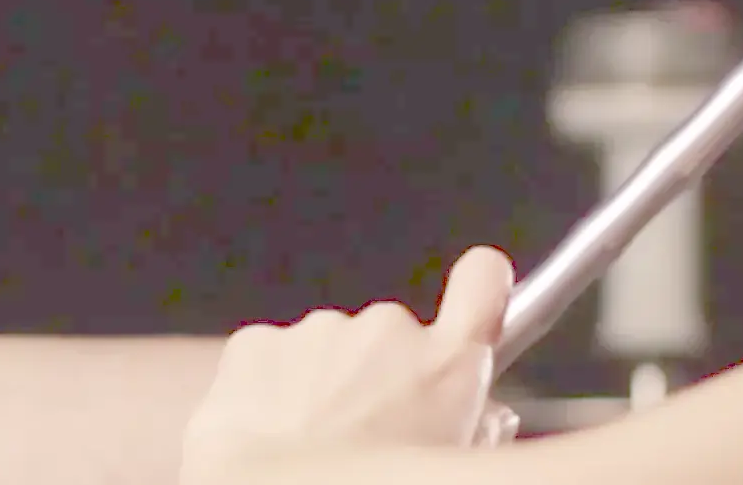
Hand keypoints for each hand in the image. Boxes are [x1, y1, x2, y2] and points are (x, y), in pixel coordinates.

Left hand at [180, 246, 517, 482]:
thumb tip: (481, 413)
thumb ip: (474, 423)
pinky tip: (273, 431)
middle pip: (392, 335)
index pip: (483, 281)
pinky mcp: (260, 341)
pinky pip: (275, 359)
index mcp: (444, 366)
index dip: (482, 284)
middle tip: (366, 427)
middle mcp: (386, 331)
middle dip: (380, 372)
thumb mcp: (450, 462)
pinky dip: (272, 388)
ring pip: (330, 350)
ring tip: (314, 439)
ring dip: (325, 382)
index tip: (479, 289)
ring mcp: (319, 331)